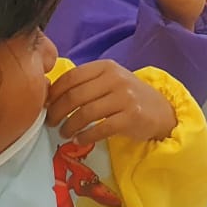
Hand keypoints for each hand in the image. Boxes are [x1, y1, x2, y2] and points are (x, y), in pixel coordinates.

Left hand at [47, 60, 176, 143]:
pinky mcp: (131, 117)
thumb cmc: (128, 96)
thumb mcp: (109, 81)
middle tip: (51, 122)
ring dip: (69, 126)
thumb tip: (50, 95)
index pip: (71, 77)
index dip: (54, 92)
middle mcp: (116, 79)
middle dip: (57, 111)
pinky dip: (85, 137)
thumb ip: (85, 84)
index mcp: (106, 67)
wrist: (161, 111)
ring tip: (64, 133)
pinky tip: (79, 140)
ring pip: (85, 113)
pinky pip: (100, 129)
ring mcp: (125, 98)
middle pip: (75, 96)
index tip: (46, 104)